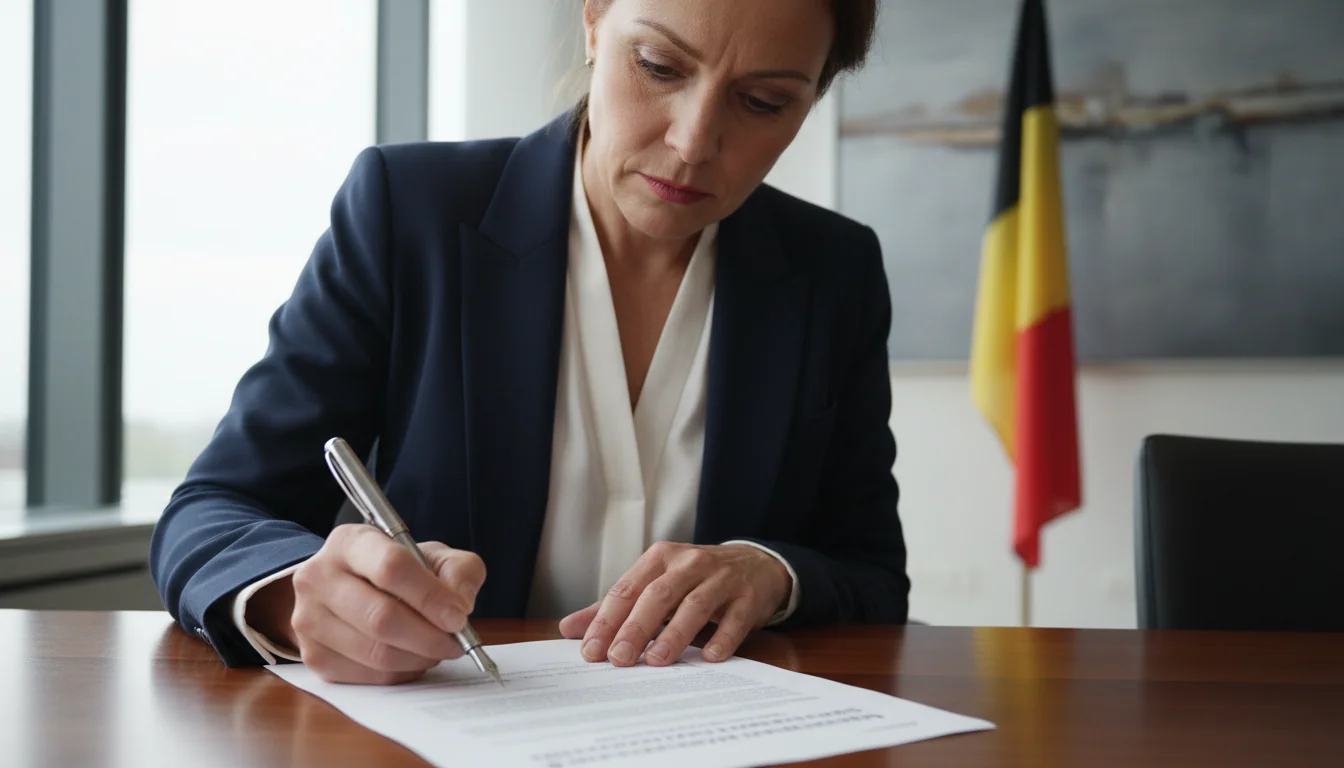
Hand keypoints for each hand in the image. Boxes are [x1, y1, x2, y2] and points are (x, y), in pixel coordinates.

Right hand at [248, 524, 485, 683]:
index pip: (391, 567)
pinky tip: (412, 658)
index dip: (430, 596)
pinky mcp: (312, 656)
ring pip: (376, 653)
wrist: (347, 589)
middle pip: (381, 617)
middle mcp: (319, 577)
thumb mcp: (431, 556)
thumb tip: (460, 603)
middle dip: (429, 636)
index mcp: (350, 542)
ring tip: (437, 649)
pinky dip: (401, 672)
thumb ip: (457, 570)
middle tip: (455, 642)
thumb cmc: (396, 572)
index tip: (458, 616)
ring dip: (419, 657)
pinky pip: (368, 676)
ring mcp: (309, 619)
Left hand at [558, 542, 790, 667]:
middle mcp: (690, 563)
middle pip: (658, 595)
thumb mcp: (655, 584)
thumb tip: (568, 628)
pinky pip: (734, 619)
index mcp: (660, 558)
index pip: (627, 589)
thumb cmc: (695, 579)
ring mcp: (722, 578)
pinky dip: (722, 638)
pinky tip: (709, 658)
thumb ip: (615, 607)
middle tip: (618, 658)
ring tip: (656, 660)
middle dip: (636, 627)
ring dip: (674, 634)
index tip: (591, 650)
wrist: (756, 564)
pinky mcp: (747, 597)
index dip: (607, 620)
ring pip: (695, 605)